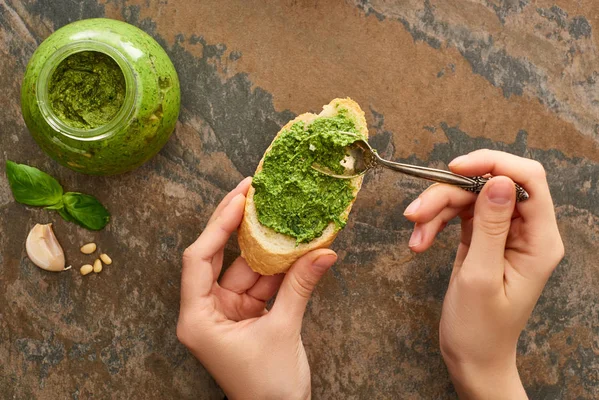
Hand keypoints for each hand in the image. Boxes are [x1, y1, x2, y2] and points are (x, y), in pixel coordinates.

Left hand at [177, 177, 337, 399]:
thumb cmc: (268, 389)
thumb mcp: (284, 331)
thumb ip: (300, 287)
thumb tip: (324, 251)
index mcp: (198, 318)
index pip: (199, 259)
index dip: (218, 225)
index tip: (239, 198)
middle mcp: (207, 311)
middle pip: (218, 256)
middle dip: (238, 225)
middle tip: (254, 191)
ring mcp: (227, 311)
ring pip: (245, 267)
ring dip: (266, 245)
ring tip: (282, 214)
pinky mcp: (246, 314)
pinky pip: (260, 282)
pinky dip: (277, 267)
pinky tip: (293, 246)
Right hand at [403, 150, 563, 398]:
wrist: (472, 358)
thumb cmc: (480, 329)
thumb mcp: (480, 277)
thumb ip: (489, 226)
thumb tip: (498, 180)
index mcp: (539, 241)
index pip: (528, 181)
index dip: (494, 164)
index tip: (455, 168)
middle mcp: (524, 232)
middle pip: (488, 186)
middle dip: (448, 194)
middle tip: (415, 215)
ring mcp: (501, 233)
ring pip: (467, 197)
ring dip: (435, 211)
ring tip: (414, 239)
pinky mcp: (481, 237)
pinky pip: (457, 214)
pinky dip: (435, 223)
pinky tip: (419, 242)